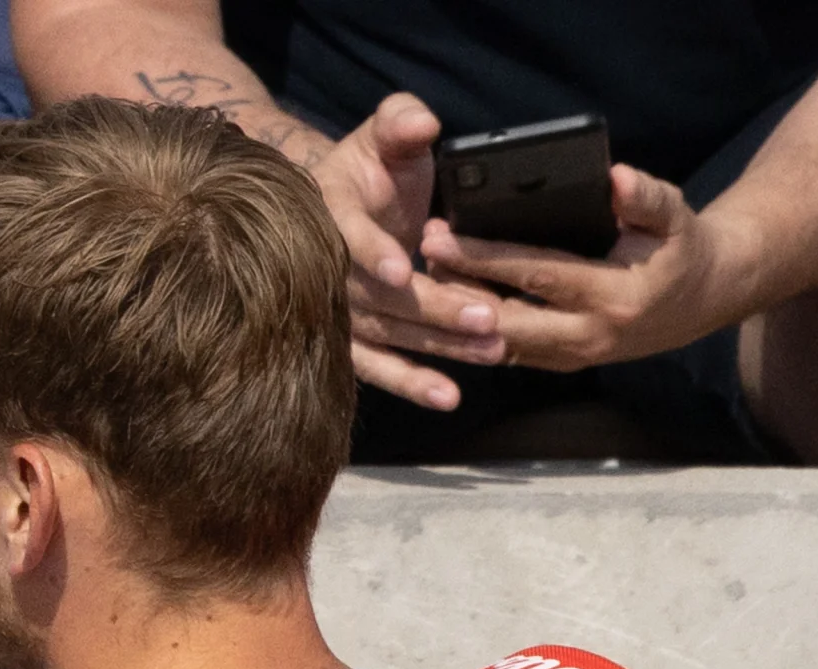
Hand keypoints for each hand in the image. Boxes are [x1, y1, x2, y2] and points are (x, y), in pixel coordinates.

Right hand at [309, 93, 506, 409]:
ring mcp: (337, 311)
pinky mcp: (353, 341)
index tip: (401, 267)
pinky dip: (412, 383)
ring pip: (387, 334)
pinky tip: (450, 397)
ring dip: (438, 348)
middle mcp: (326, 270)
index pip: (346, 236)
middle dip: (435, 309)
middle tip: (487, 317)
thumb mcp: (384, 135)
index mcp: (329, 213)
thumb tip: (422, 122)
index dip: (371, 252)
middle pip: (380, 297)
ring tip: (491, 350)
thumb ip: (400, 121)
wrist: (334, 208)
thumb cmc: (369, 169)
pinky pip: (379, 367)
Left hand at [425, 164, 726, 374]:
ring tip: (420, 277)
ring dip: (457, 316)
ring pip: (498, 343)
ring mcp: (571, 357)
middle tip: (415, 258)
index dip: (484, 257)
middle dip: (455, 292)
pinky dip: (474, 329)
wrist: (703, 298)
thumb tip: (616, 178)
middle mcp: (587, 337)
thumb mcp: (675, 215)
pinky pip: (507, 350)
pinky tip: (445, 300)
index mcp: (613, 298)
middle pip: (502, 319)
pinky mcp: (560, 362)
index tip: (441, 235)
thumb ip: (646, 197)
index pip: (536, 275)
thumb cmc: (683, 248)